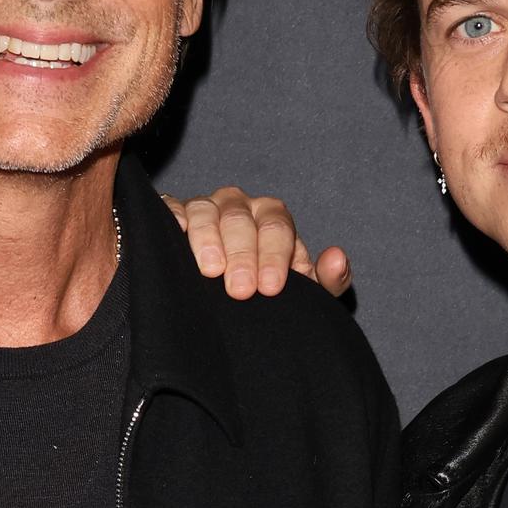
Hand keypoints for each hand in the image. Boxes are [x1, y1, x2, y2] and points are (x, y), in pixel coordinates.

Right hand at [163, 188, 352, 299]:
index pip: (277, 227)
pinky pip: (171, 209)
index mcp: (272, 218)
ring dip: (208, 240)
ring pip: (206, 211)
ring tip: (210, 272)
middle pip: (240, 218)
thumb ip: (326, 281)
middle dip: (243, 255)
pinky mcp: (174, 215)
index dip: (275, 256)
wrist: (228, 301)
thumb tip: (337, 259)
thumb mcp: (301, 294)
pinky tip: (176, 237)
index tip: (271, 287)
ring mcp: (206, 208)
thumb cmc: (266, 292)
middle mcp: (240, 206)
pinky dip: (173, 219)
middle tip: (241, 290)